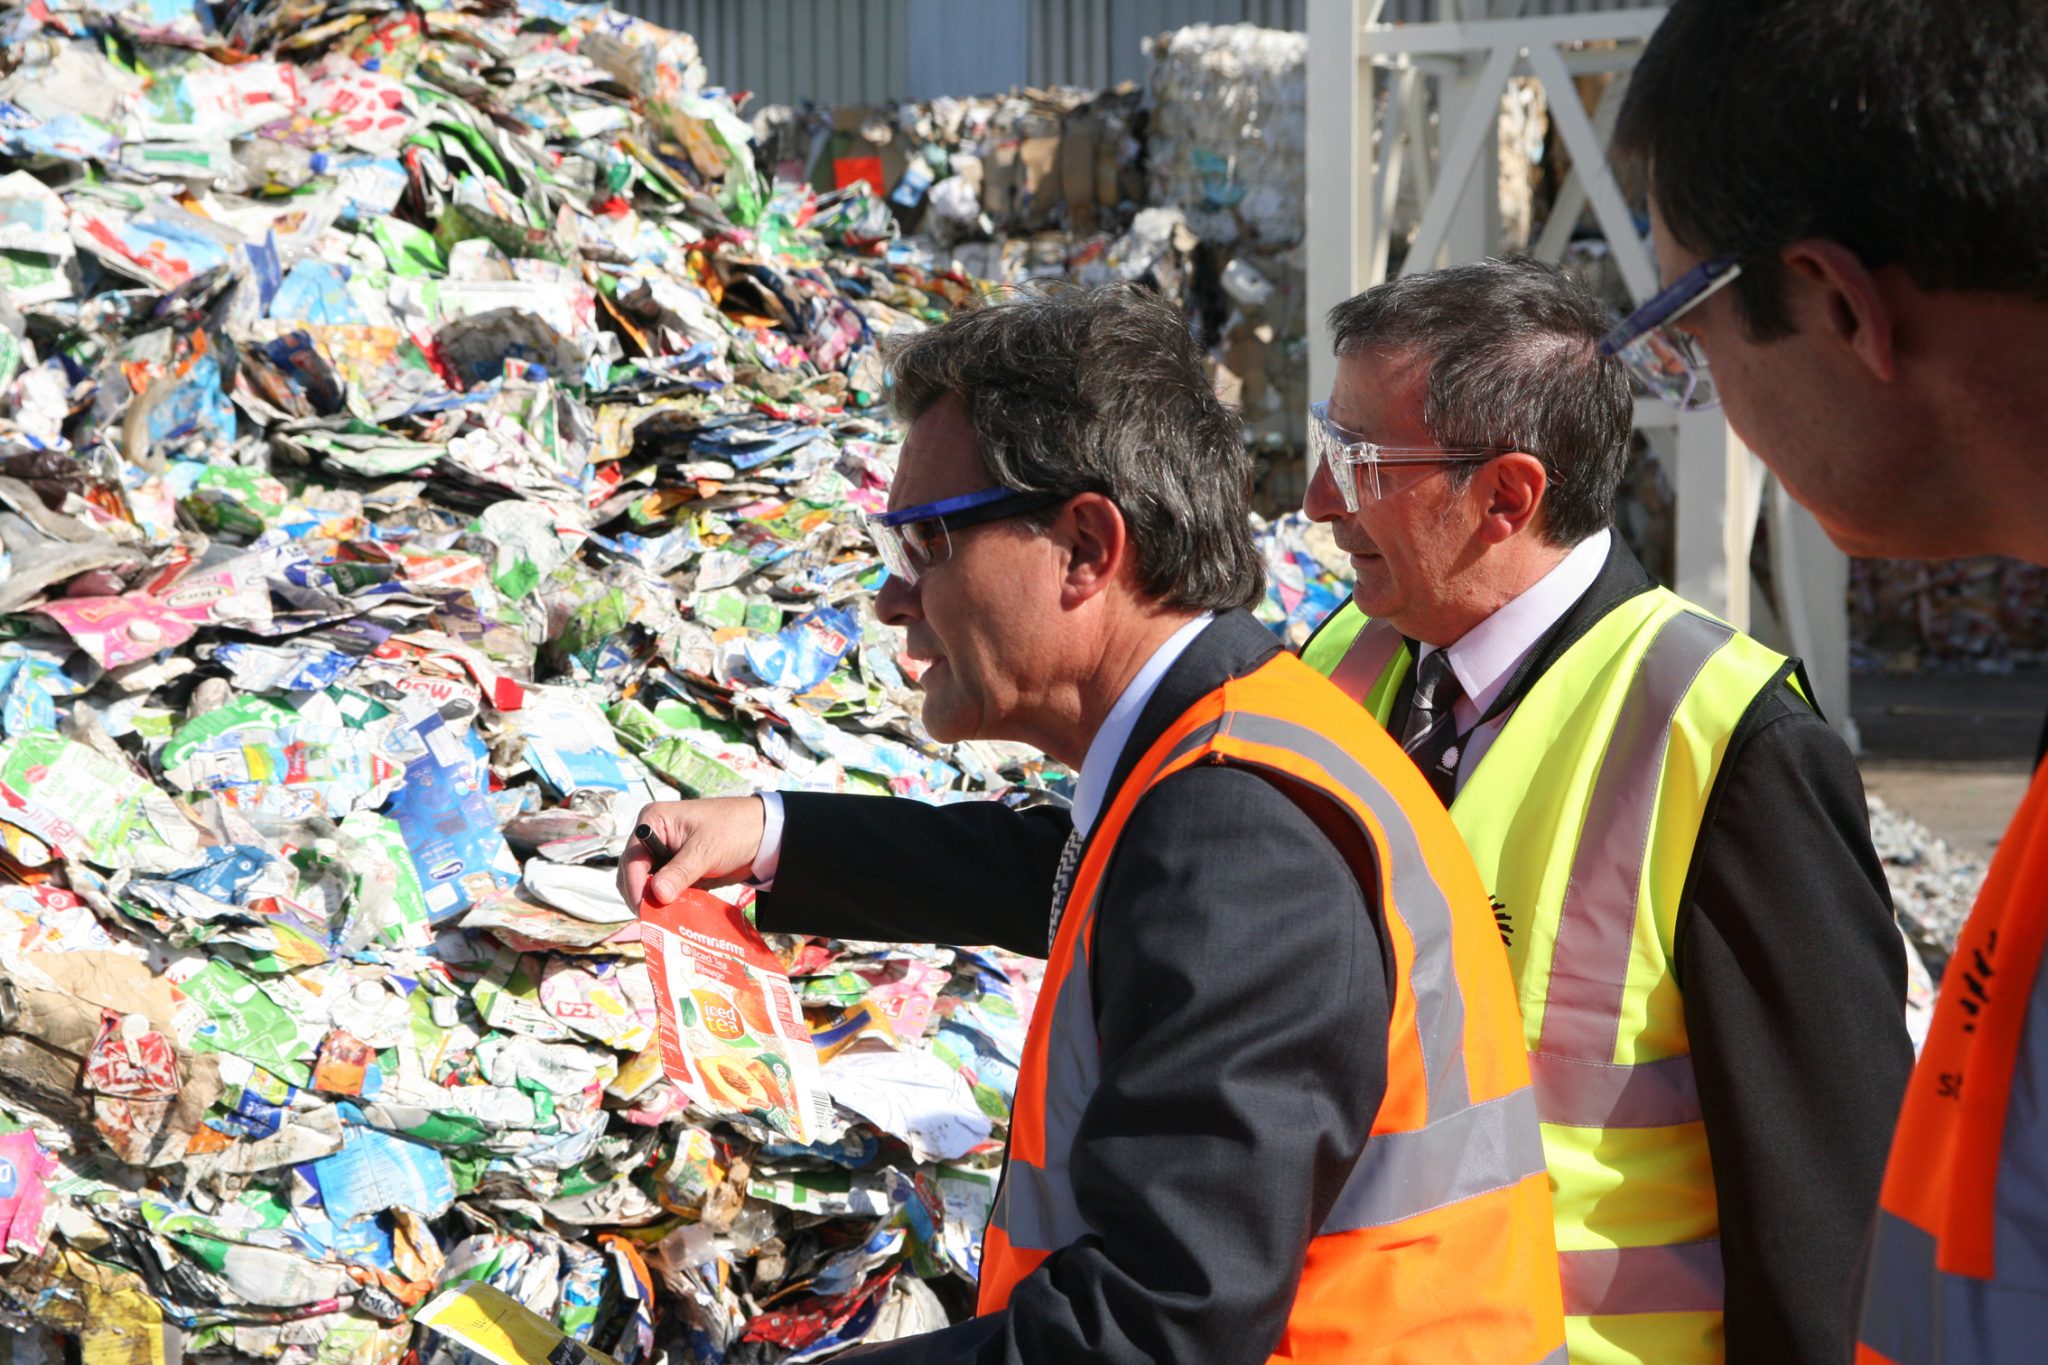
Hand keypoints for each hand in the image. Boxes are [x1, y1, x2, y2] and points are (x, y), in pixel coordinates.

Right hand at [616, 796, 766, 910]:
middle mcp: (653, 838)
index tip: (643, 909)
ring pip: (647, 886)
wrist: (762, 834)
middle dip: (643, 897)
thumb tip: (657, 895)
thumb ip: (680, 872)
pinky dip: (668, 904)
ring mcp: (663, 855)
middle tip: (654, 921)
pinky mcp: (676, 871)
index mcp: (653, 822)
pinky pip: (664, 891)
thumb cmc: (733, 829)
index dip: (635, 886)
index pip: (632, 858)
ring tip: (666, 922)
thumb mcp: (706, 850)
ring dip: (655, 903)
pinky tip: (676, 916)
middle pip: (634, 874)